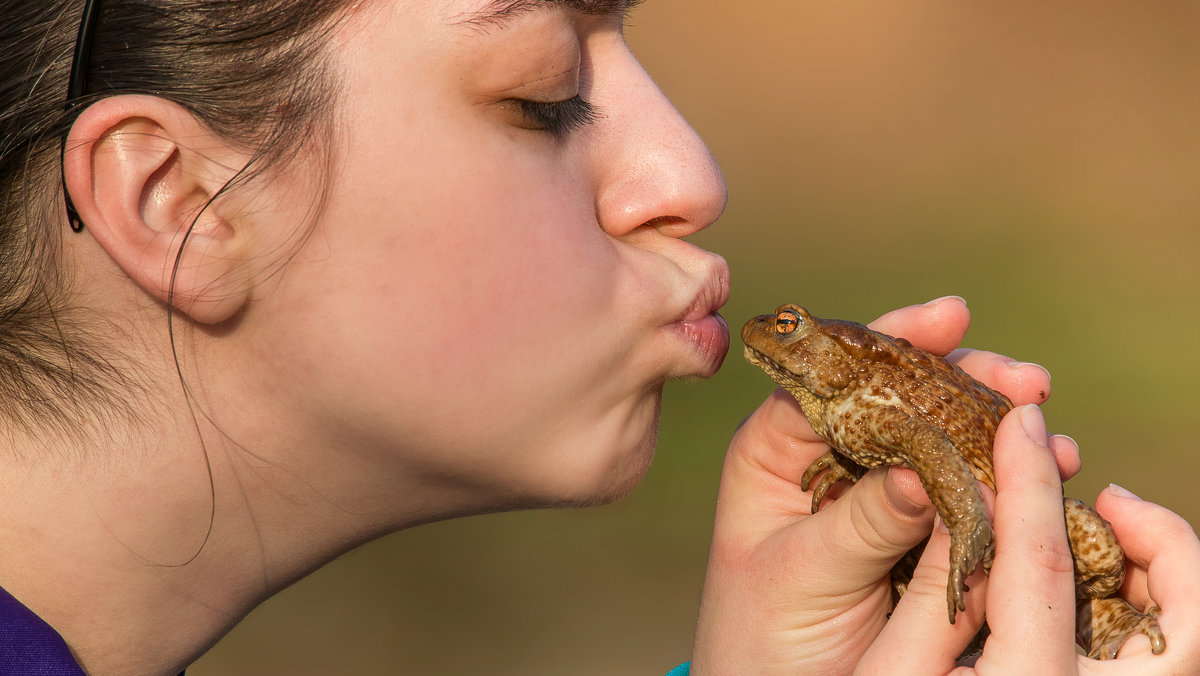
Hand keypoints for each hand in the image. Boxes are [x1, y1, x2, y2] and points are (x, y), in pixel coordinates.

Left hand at [690, 297, 1078, 674]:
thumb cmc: (761, 637)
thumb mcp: (800, 576)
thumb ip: (860, 524)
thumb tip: (924, 472)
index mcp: (776, 449)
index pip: (834, 374)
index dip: (893, 340)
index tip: (952, 317)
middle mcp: (827, 457)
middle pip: (899, 396)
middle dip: (964, 383)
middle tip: (1026, 381)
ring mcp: (877, 492)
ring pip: (940, 441)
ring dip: (995, 433)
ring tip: (1047, 434)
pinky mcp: (915, 531)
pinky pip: (962, 494)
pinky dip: (1004, 484)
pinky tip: (1044, 477)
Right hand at [858, 404, 1199, 673]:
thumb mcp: (889, 673)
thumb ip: (929, 591)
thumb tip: (958, 494)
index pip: (1043, 564)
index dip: (1029, 481)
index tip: (1022, 420)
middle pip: (1187, 620)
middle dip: (1163, 540)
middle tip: (1106, 499)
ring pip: (1196, 645)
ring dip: (1167, 576)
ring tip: (1104, 540)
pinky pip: (1171, 665)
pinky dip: (1158, 615)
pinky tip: (1101, 595)